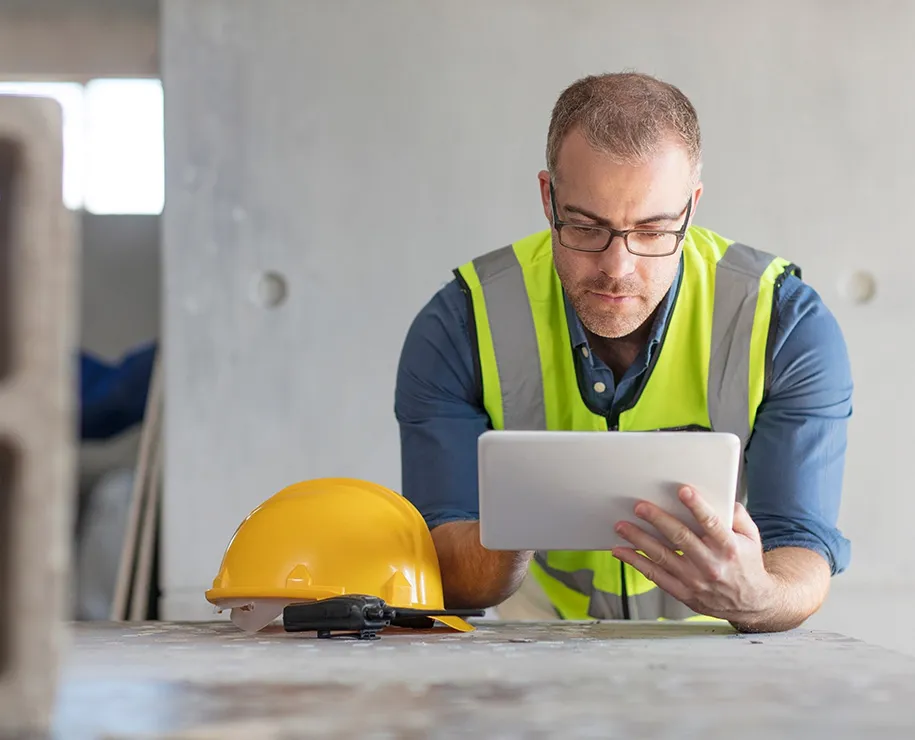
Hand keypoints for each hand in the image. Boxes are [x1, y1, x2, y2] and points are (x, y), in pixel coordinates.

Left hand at [611, 485, 776, 624]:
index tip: (683, 490)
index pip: (712, 524)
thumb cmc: (747, 565)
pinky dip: (636, 562)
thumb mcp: (751, 537)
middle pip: (680, 538)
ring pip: (662, 557)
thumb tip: (722, 496)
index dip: (697, 506)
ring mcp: (695, 581)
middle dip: (658, 519)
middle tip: (640, 507)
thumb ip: (737, 515)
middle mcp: (711, 565)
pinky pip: (654, 576)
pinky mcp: (683, 592)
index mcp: (729, 548)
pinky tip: (622, 551)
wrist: (752, 603)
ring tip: (622, 526)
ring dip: (639, 539)